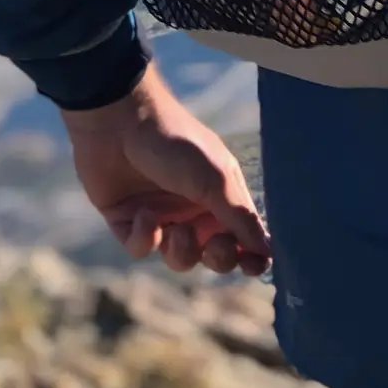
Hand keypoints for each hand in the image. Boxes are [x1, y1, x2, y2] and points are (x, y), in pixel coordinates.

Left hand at [61, 65, 271, 276]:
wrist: (117, 121)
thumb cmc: (175, 143)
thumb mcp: (215, 178)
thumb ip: (241, 217)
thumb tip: (270, 252)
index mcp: (221, 195)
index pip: (244, 236)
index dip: (251, 256)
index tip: (254, 266)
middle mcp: (193, 209)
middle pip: (216, 256)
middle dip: (219, 257)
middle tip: (214, 245)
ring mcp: (161, 216)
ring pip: (180, 259)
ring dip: (181, 251)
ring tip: (176, 229)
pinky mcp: (127, 221)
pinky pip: (142, 249)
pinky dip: (145, 238)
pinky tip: (143, 215)